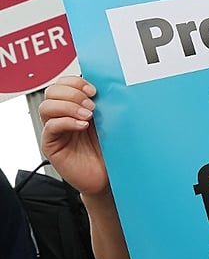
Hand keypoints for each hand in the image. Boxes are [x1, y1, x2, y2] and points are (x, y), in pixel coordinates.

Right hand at [39, 76, 107, 196]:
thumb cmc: (110, 149)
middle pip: (52, 91)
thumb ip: (104, 104)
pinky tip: (82, 126)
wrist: (108, 175)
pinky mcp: (52, 144)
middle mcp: (63, 115)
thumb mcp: (110, 121)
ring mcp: (56, 129)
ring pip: (47, 107)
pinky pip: (51, 127)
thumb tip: (107, 87)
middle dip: (73, 93)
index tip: (94, 90)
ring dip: (69, 107)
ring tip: (88, 117)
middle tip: (92, 105)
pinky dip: (67, 122)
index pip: (64, 83)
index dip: (76, 82)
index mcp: (76, 105)